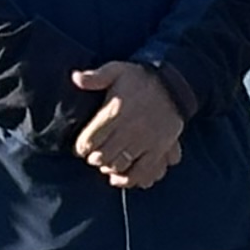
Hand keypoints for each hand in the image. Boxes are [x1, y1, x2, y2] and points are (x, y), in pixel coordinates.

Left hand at [69, 62, 188, 190]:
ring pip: (120, 165)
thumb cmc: (141, 78)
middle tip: (94, 155)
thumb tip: (75, 78)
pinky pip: (143, 171)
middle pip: (103, 155)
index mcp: (115, 111)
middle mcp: (129, 128)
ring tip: (107, 164)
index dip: (82, 147)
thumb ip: (96, 77)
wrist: (173, 83)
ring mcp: (146, 140)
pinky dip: (130, 179)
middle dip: (95, 158)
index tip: (82, 147)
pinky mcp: (159, 148)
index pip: (90, 140)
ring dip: (110, 168)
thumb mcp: (117, 70)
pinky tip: (121, 178)